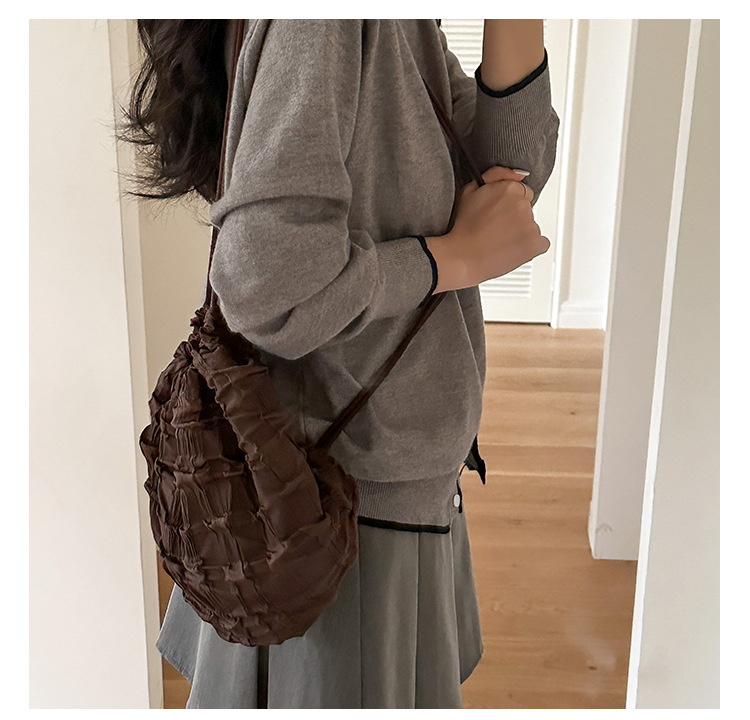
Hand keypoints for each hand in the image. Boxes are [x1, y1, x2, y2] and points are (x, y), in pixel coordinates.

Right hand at [426, 165, 549, 291]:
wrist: (462, 258)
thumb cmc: (462, 227)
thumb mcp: (470, 191)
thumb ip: (496, 175)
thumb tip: (520, 174)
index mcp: (509, 188)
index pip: (521, 191)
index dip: (508, 203)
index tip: (496, 214)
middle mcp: (522, 204)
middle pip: (527, 208)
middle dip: (515, 216)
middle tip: (496, 229)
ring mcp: (530, 225)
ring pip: (532, 226)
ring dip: (521, 232)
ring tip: (499, 241)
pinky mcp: (534, 244)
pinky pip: (541, 243)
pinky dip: (530, 247)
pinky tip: (512, 249)